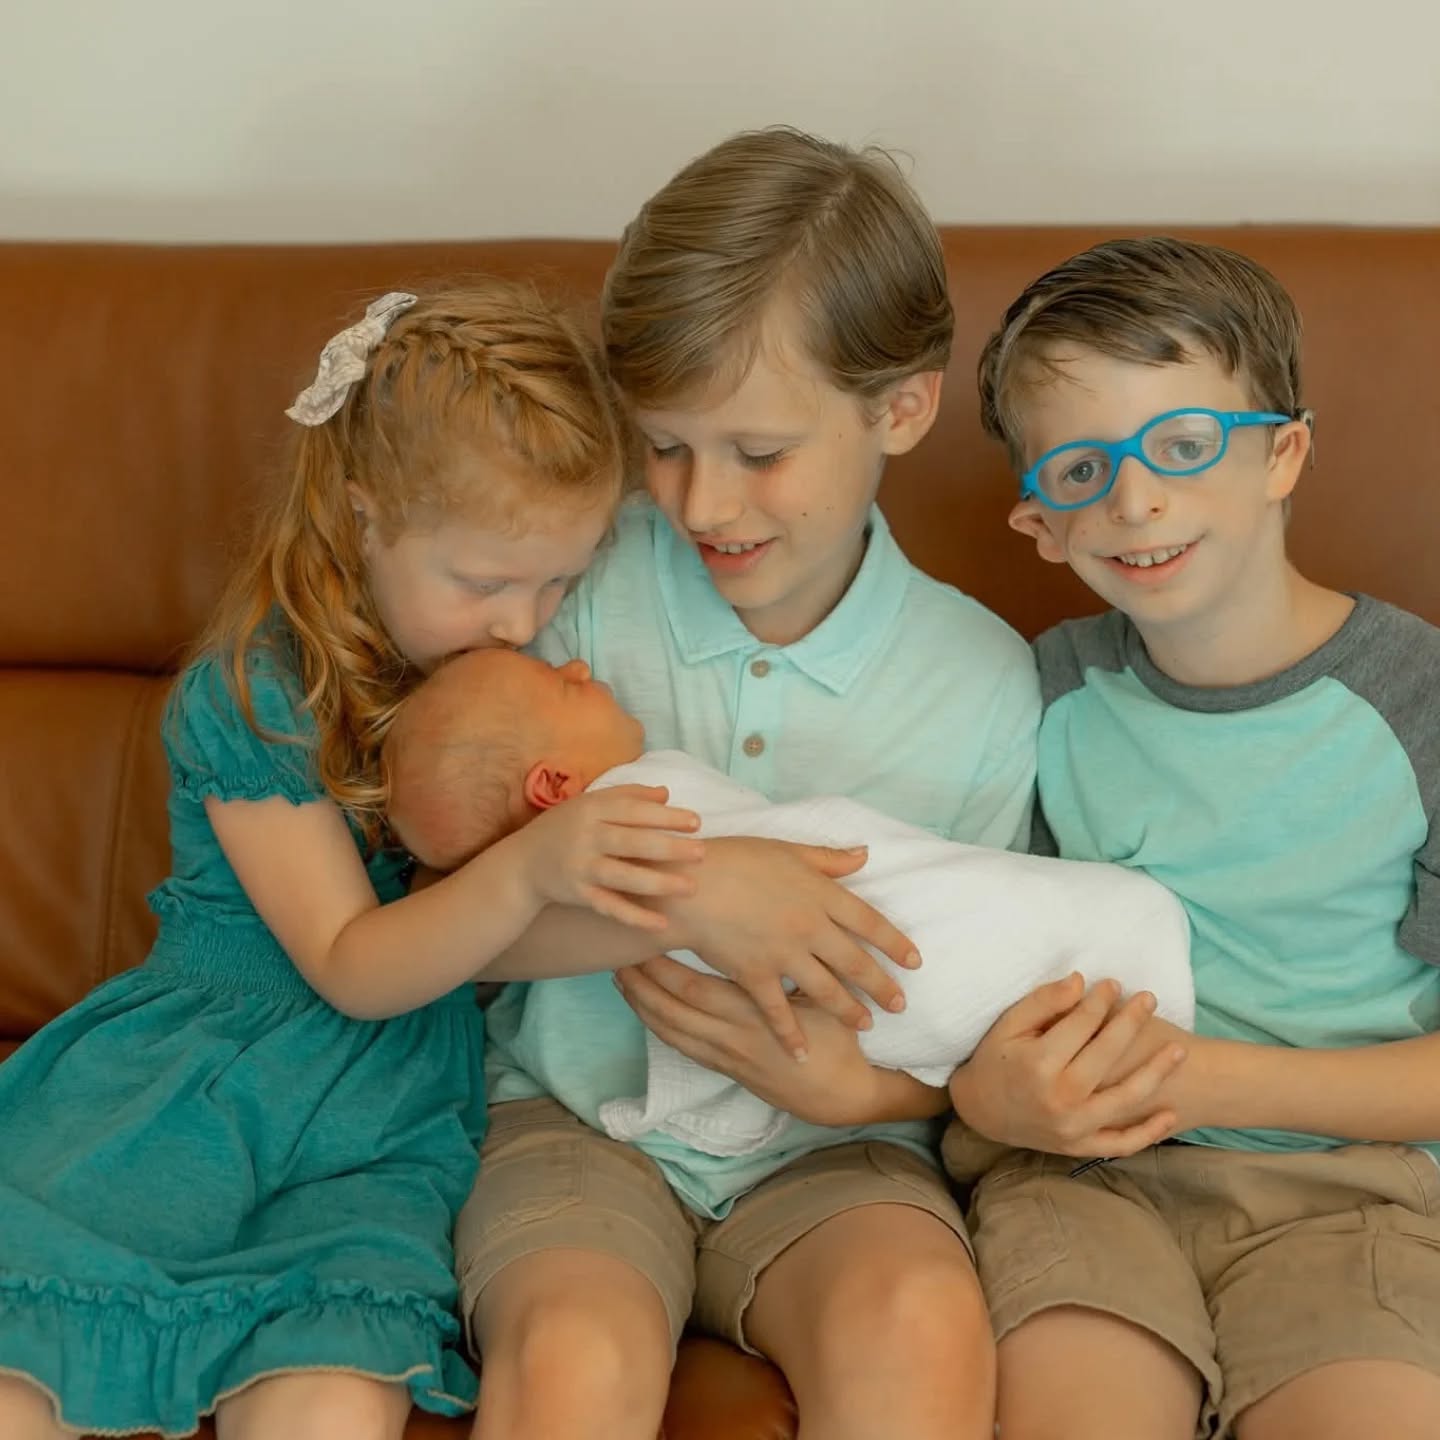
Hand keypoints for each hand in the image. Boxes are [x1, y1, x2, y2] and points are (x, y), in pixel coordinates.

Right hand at [516, 785, 702, 931]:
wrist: (523, 864)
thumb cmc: (565, 828)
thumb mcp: (589, 804)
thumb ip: (627, 795)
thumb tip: (666, 793)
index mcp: (591, 810)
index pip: (633, 810)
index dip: (665, 816)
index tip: (696, 822)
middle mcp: (586, 838)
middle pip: (632, 843)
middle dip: (669, 848)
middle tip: (702, 853)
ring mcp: (581, 868)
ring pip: (624, 877)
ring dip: (658, 884)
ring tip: (690, 887)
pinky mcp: (579, 895)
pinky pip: (611, 908)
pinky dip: (635, 917)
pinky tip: (661, 924)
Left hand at [614, 956, 937, 1126]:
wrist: (839, 1096)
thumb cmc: (838, 1040)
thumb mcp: (826, 1000)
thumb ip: (805, 962)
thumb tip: (792, 922)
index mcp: (754, 1017)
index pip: (696, 990)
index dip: (666, 969)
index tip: (647, 940)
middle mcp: (732, 1037)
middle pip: (674, 1009)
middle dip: (644, 982)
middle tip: (620, 953)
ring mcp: (725, 1056)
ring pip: (672, 1030)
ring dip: (643, 1004)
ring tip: (620, 976)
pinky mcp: (724, 1068)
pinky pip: (681, 1046)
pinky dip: (657, 1026)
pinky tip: (643, 1008)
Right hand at [660, 837, 919, 1059]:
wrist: (692, 884)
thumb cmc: (737, 859)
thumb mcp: (788, 851)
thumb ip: (828, 859)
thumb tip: (865, 855)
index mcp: (821, 894)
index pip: (870, 922)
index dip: (895, 943)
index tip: (915, 961)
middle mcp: (811, 928)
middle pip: (855, 962)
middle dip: (881, 986)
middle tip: (901, 1006)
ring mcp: (784, 955)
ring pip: (826, 990)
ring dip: (849, 1010)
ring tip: (866, 1025)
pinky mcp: (756, 975)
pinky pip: (779, 1011)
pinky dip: (791, 1034)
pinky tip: (803, 1053)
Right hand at [948, 973, 1186, 1157]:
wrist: (981, 1111)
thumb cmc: (995, 1060)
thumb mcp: (1009, 1024)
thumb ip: (1044, 1001)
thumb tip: (1081, 980)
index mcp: (1038, 1063)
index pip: (1082, 1023)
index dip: (1101, 999)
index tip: (1114, 984)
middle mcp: (1059, 1097)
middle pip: (1108, 1053)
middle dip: (1132, 1021)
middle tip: (1149, 998)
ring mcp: (1072, 1126)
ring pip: (1126, 1098)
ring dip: (1156, 1073)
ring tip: (1178, 1051)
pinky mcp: (1079, 1147)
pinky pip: (1121, 1144)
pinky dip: (1148, 1133)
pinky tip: (1171, 1114)